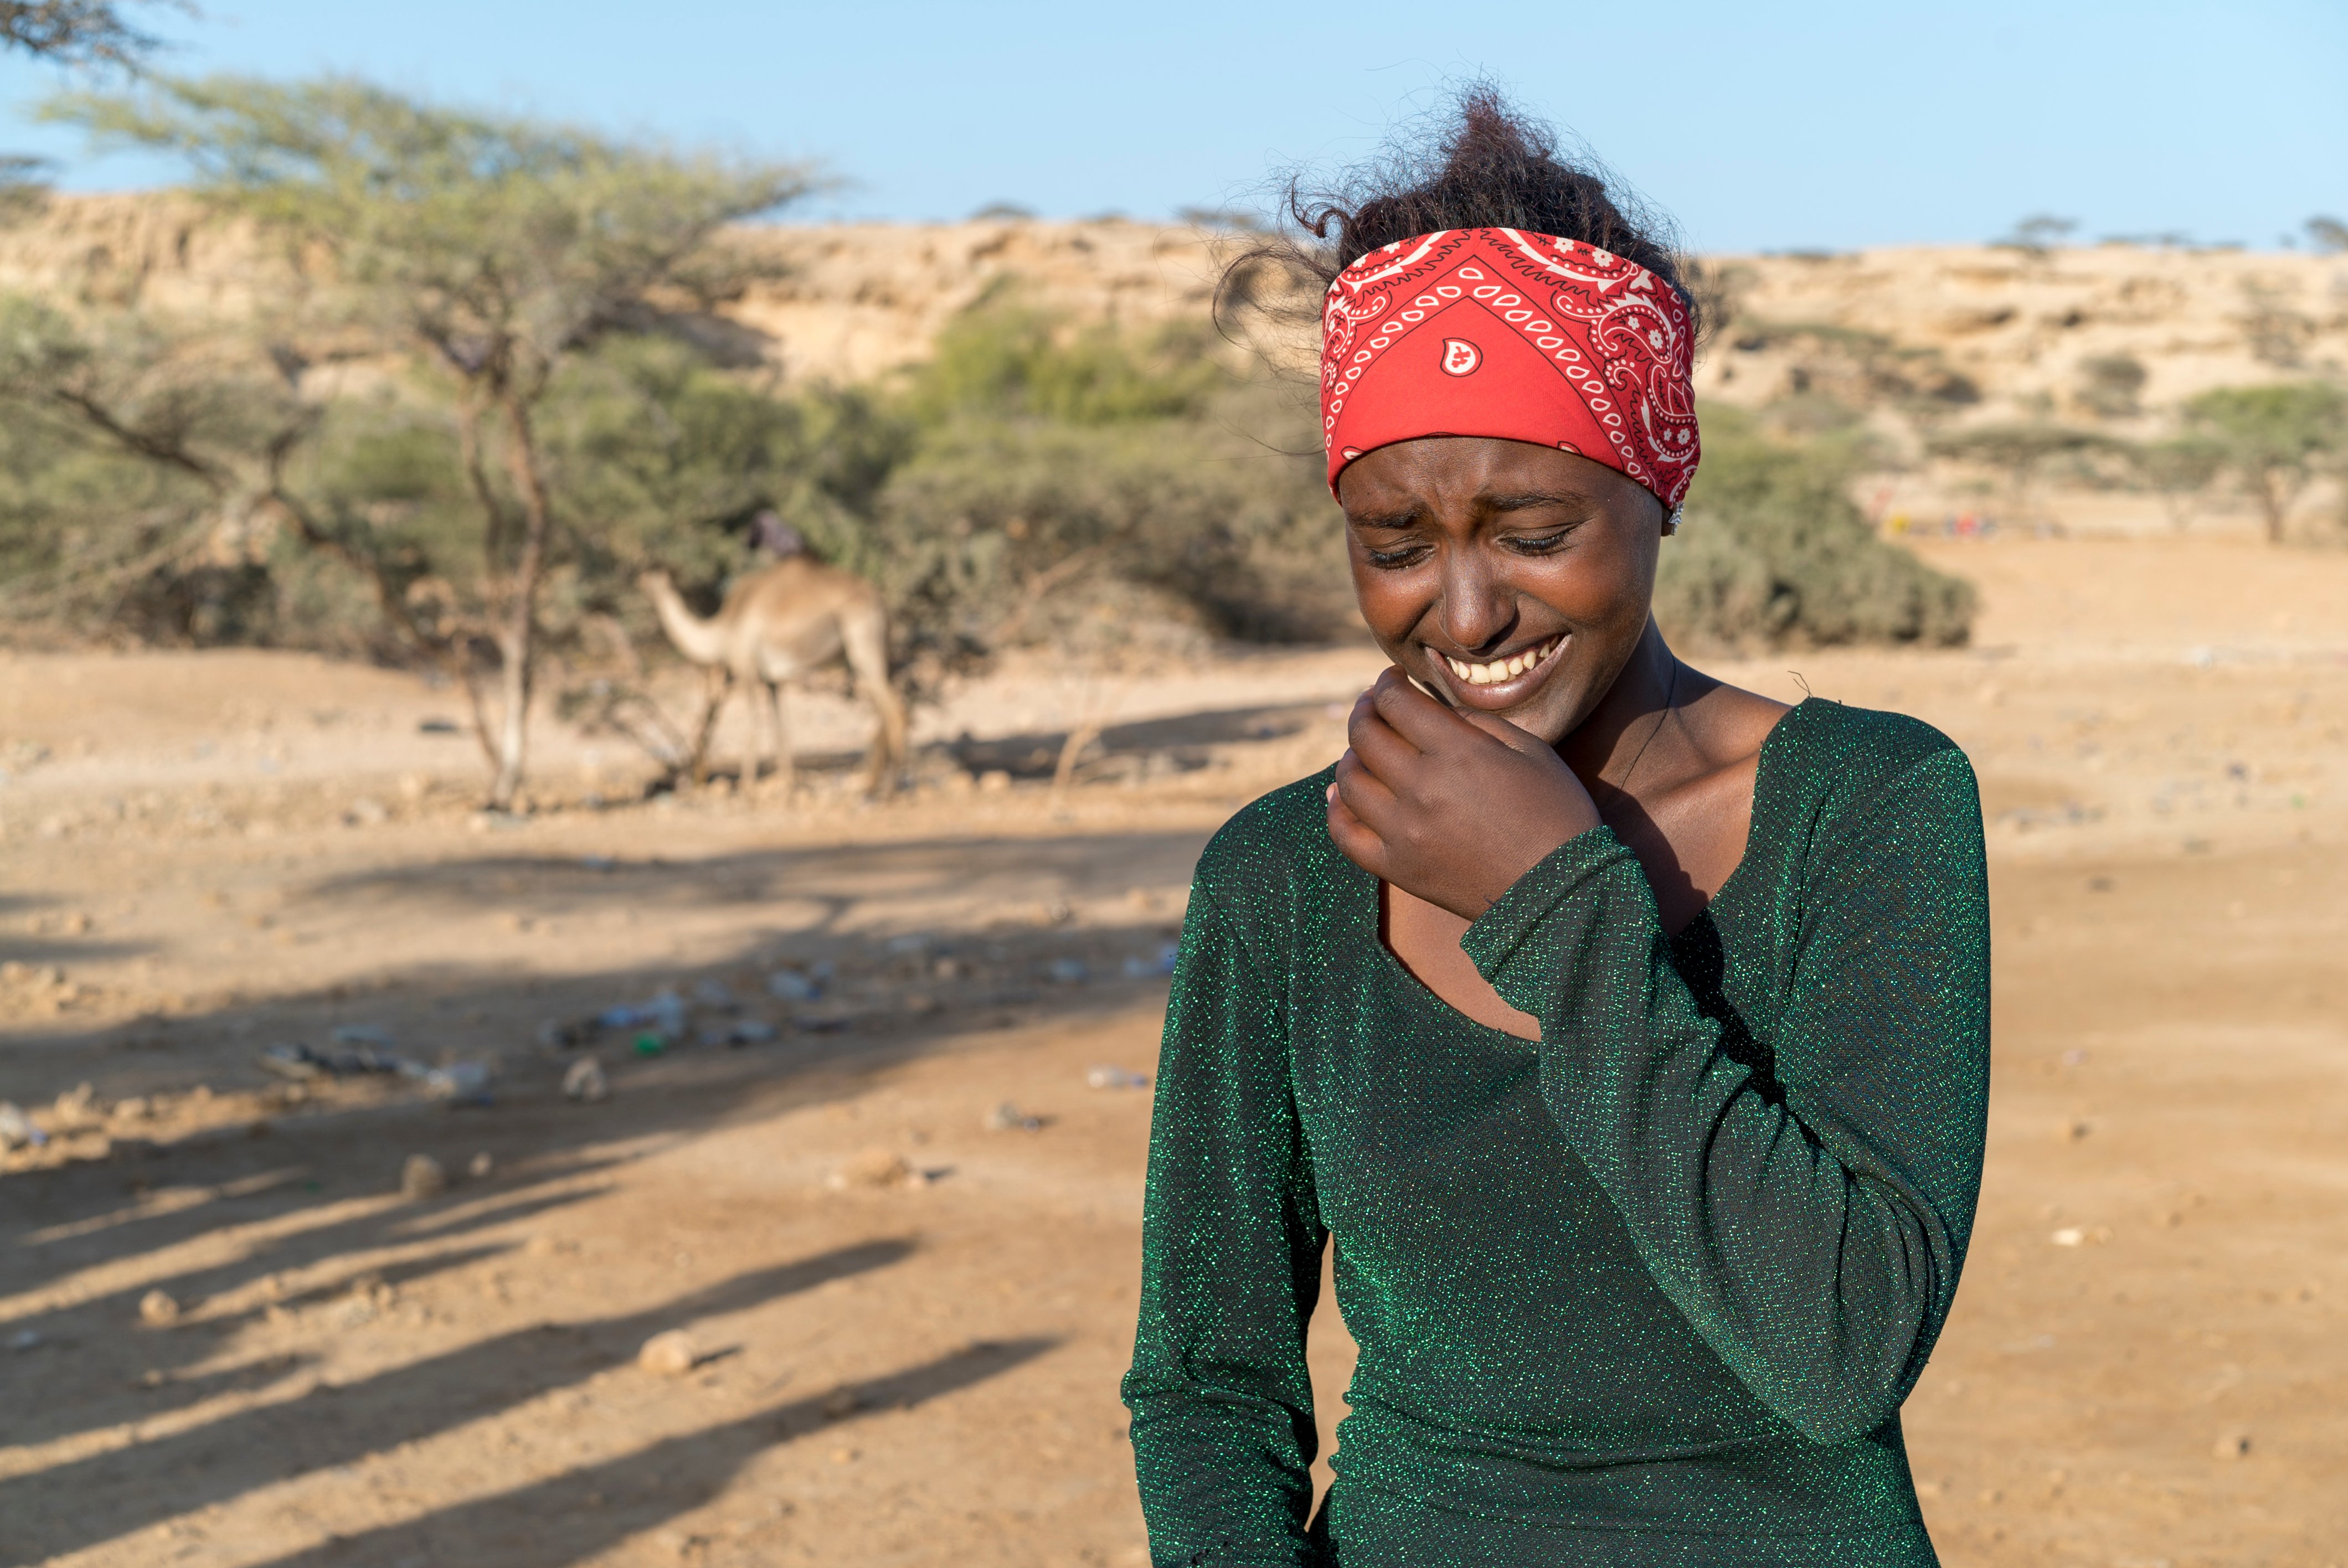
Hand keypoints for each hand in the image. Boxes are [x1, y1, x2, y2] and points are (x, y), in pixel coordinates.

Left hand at [1326, 668, 1601, 919]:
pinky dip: (1336, 810)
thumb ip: (1476, 723)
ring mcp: (1404, 832)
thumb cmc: (1557, 814)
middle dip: (1365, 711)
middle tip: (1373, 706)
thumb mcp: (1531, 750)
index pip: (1397, 704)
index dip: (1388, 685)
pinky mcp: (1399, 869)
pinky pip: (1346, 836)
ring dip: (1350, 756)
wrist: (1563, 892)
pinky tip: (1341, 794)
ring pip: (1349, 781)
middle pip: (1365, 736)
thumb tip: (1432, 710)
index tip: (1391, 681)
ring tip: (1361, 750)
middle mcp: (1421, 789)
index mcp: (1457, 753)